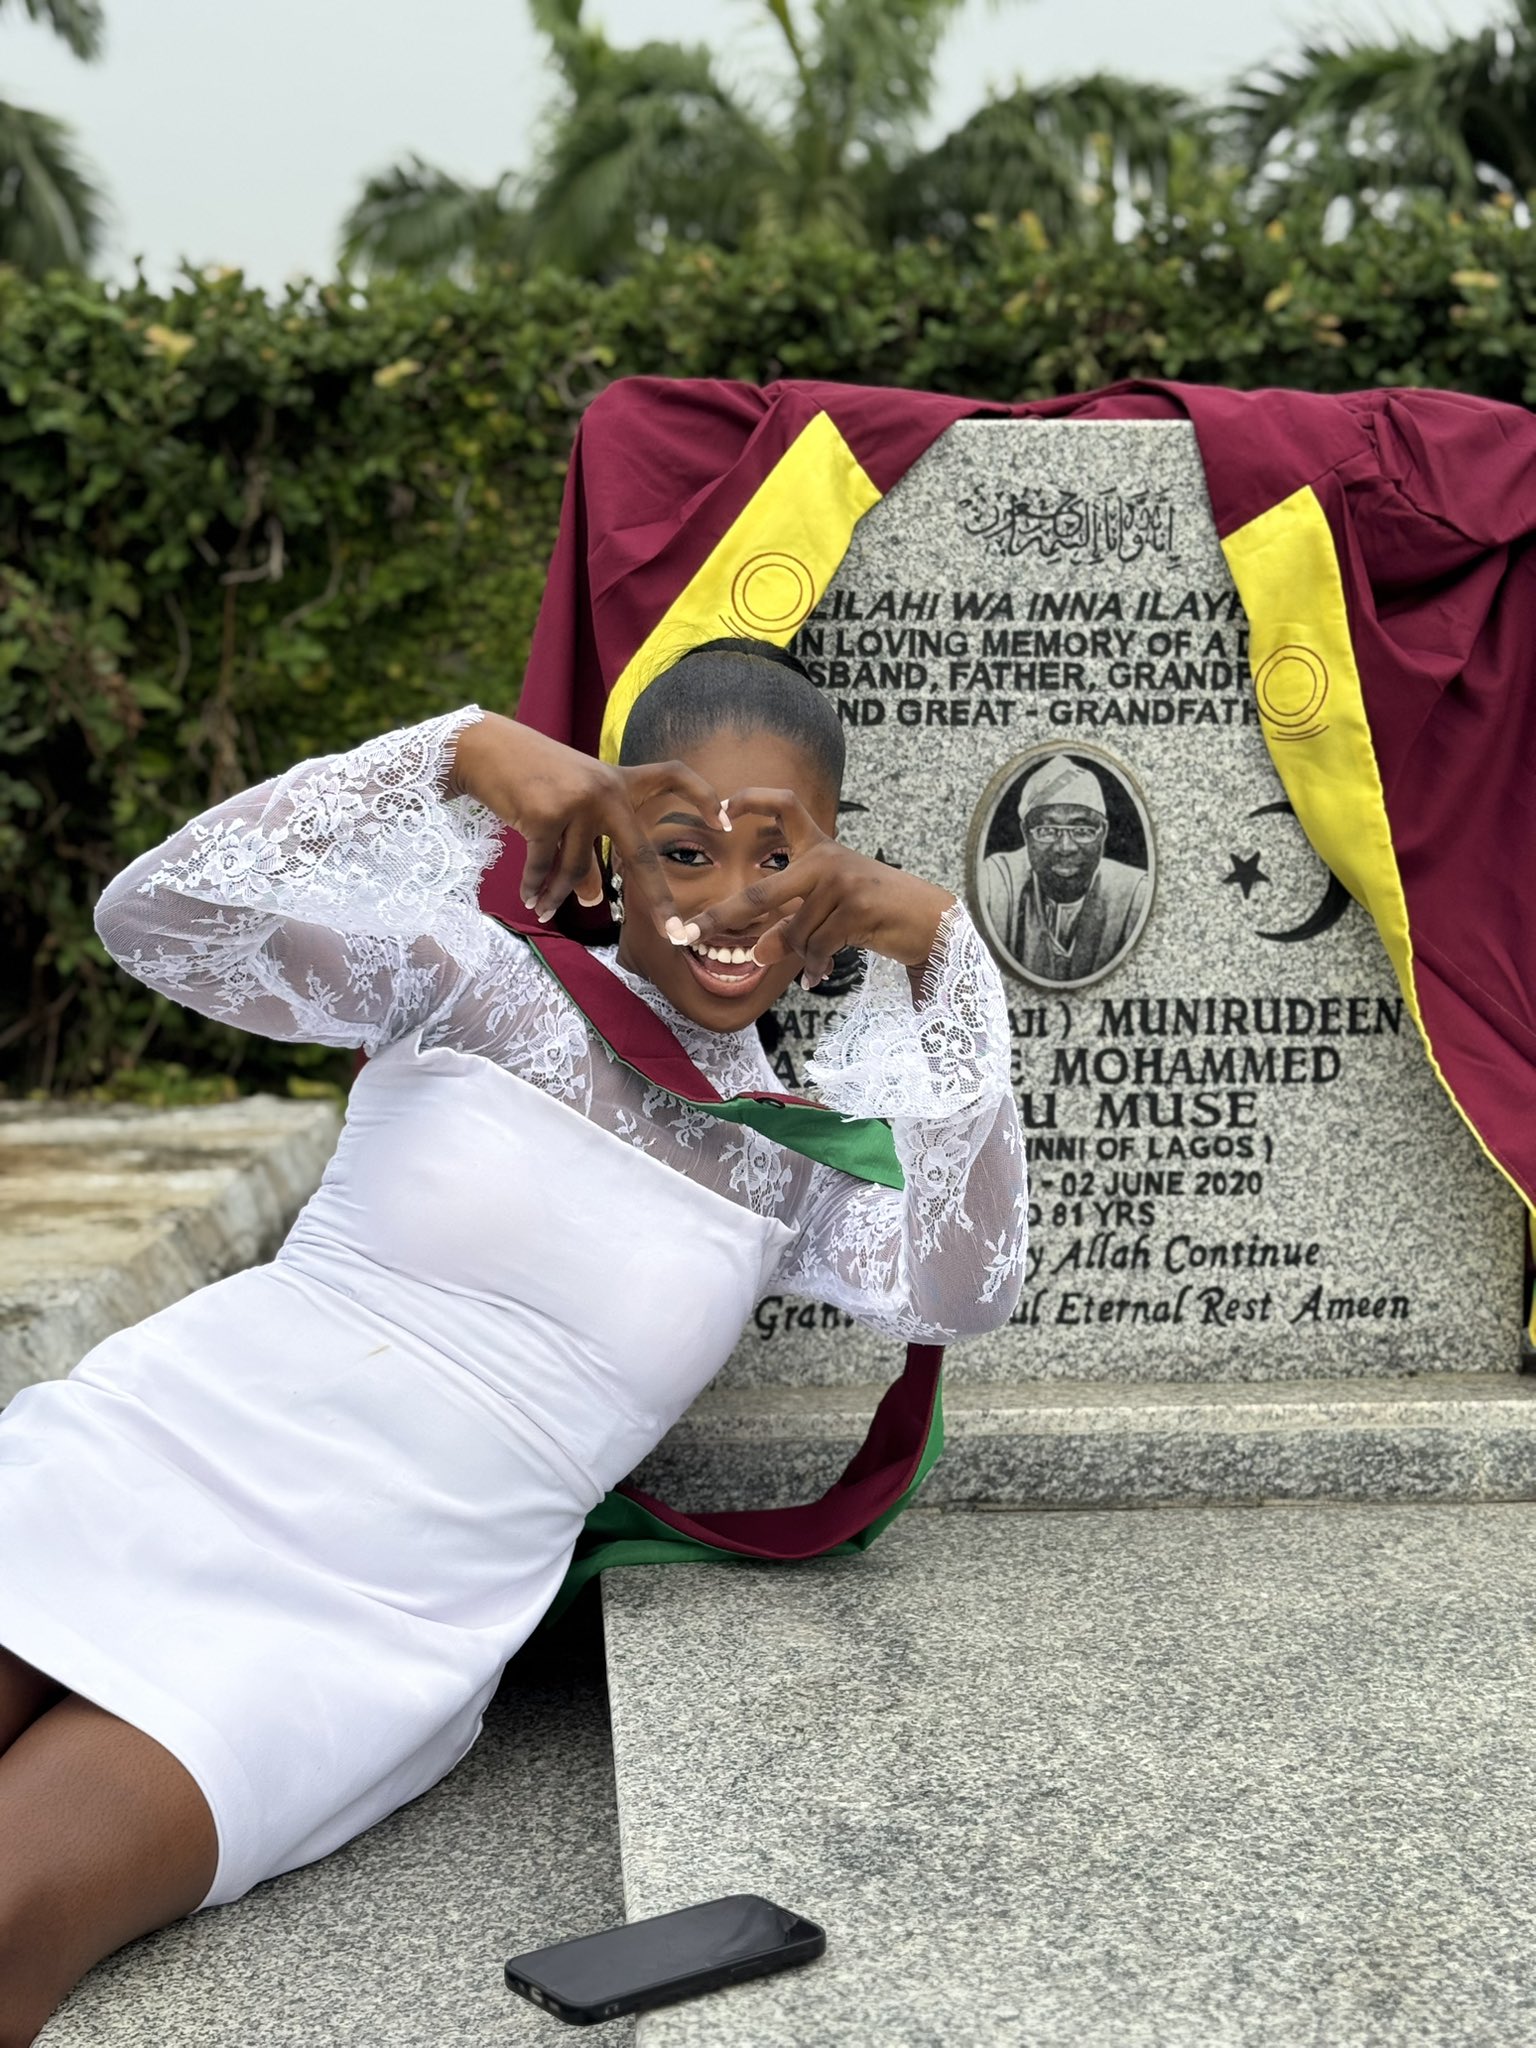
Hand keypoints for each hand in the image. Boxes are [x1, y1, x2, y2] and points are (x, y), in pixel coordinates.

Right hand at [448, 713, 723, 930]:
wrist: (487, 749)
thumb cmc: (534, 779)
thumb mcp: (571, 807)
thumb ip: (589, 849)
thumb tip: (597, 899)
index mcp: (621, 780)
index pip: (674, 775)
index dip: (702, 794)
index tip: (725, 821)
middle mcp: (607, 789)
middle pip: (639, 854)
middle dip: (659, 900)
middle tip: (674, 934)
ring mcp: (578, 801)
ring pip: (577, 869)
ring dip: (558, 895)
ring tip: (546, 910)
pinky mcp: (546, 814)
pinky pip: (544, 865)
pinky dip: (536, 886)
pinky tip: (531, 901)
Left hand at [677, 787, 955, 988]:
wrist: (928, 920)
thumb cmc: (874, 911)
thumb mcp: (828, 912)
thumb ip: (790, 925)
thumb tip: (757, 954)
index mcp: (818, 846)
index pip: (784, 805)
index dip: (752, 799)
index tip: (723, 806)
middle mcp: (825, 858)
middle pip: (761, 894)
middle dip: (719, 918)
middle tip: (685, 935)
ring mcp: (841, 881)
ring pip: (795, 934)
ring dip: (802, 957)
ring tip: (817, 966)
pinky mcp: (855, 907)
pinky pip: (818, 948)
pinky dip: (816, 968)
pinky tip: (819, 978)